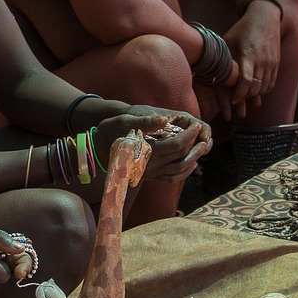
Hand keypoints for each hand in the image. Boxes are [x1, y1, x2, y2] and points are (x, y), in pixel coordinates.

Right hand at [95, 108, 209, 180]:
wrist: (94, 151)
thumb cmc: (108, 133)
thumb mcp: (122, 122)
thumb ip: (144, 122)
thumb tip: (164, 119)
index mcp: (146, 151)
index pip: (177, 144)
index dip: (190, 135)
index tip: (196, 125)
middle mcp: (150, 165)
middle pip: (181, 157)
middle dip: (195, 145)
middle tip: (204, 135)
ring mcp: (149, 173)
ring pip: (179, 170)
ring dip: (194, 159)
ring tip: (202, 148)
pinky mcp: (147, 176)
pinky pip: (170, 178)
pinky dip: (184, 173)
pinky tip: (191, 165)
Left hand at [222, 2, 282, 117]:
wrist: (266, 17)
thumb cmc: (242, 28)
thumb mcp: (228, 40)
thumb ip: (223, 57)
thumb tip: (207, 71)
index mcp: (248, 55)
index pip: (245, 81)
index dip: (239, 94)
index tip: (233, 100)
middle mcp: (262, 61)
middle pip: (255, 88)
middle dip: (246, 98)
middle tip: (236, 102)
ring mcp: (271, 63)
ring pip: (265, 88)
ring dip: (255, 96)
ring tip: (245, 98)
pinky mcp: (277, 63)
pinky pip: (272, 83)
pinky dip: (264, 90)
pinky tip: (255, 92)